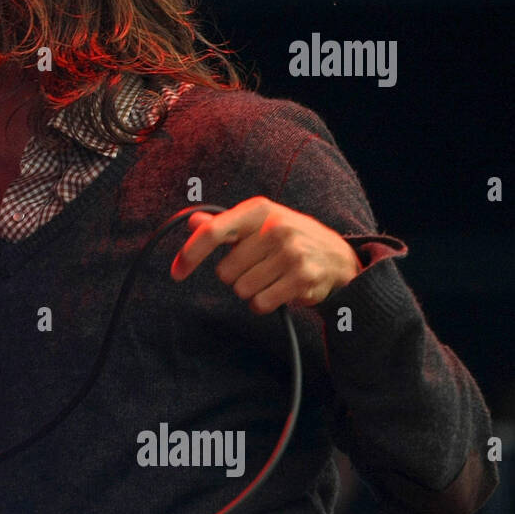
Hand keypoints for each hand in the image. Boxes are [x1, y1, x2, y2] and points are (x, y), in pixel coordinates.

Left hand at [170, 196, 362, 314]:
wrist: (338, 257)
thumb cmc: (288, 238)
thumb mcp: (258, 223)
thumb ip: (224, 224)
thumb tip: (192, 221)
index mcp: (259, 210)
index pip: (213, 232)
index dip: (190, 254)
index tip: (176, 272)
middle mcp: (275, 228)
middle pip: (224, 272)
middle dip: (235, 275)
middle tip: (257, 266)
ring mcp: (291, 253)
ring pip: (241, 290)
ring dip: (251, 290)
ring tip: (272, 276)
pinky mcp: (302, 279)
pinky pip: (260, 303)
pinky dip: (264, 302)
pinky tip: (280, 289)